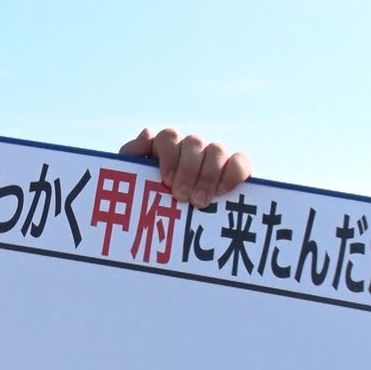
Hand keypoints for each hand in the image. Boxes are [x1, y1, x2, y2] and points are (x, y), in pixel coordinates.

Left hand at [119, 128, 251, 209]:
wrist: (164, 233)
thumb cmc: (146, 205)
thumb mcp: (132, 183)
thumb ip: (130, 156)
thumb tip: (146, 136)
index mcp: (166, 149)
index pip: (169, 137)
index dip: (170, 156)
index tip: (166, 182)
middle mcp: (191, 150)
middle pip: (194, 142)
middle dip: (188, 170)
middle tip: (181, 197)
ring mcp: (214, 159)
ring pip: (217, 149)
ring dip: (208, 175)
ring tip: (199, 202)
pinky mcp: (235, 172)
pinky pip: (241, 161)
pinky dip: (233, 172)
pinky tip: (222, 192)